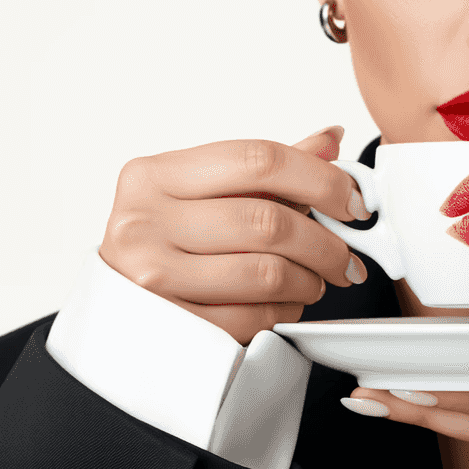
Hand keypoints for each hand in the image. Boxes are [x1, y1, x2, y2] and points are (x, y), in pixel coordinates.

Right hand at [99, 125, 370, 342]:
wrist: (117, 315)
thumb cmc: (165, 246)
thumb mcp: (203, 197)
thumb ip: (264, 171)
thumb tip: (328, 141)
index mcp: (155, 175)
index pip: (258, 160)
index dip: (320, 181)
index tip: (352, 203)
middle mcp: (144, 220)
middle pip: (268, 221)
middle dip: (325, 244)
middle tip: (345, 258)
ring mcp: (152, 275)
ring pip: (266, 273)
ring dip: (308, 282)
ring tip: (314, 281)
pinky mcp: (170, 326)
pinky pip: (252, 317)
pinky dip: (283, 313)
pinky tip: (284, 305)